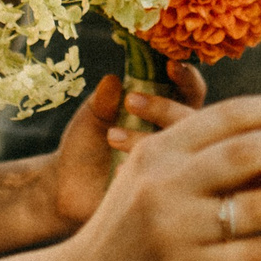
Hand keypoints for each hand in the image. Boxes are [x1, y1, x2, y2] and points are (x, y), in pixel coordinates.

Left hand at [48, 63, 203, 229]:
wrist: (66, 189)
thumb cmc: (84, 146)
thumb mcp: (90, 119)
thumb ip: (103, 100)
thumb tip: (112, 80)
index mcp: (166, 113)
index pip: (191, 91)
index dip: (187, 77)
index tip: (171, 64)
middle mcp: (177, 139)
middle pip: (194, 118)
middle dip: (166, 107)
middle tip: (132, 101)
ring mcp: (174, 167)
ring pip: (183, 149)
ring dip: (150, 138)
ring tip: (112, 136)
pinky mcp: (165, 195)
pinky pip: (169, 183)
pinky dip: (146, 171)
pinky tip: (118, 172)